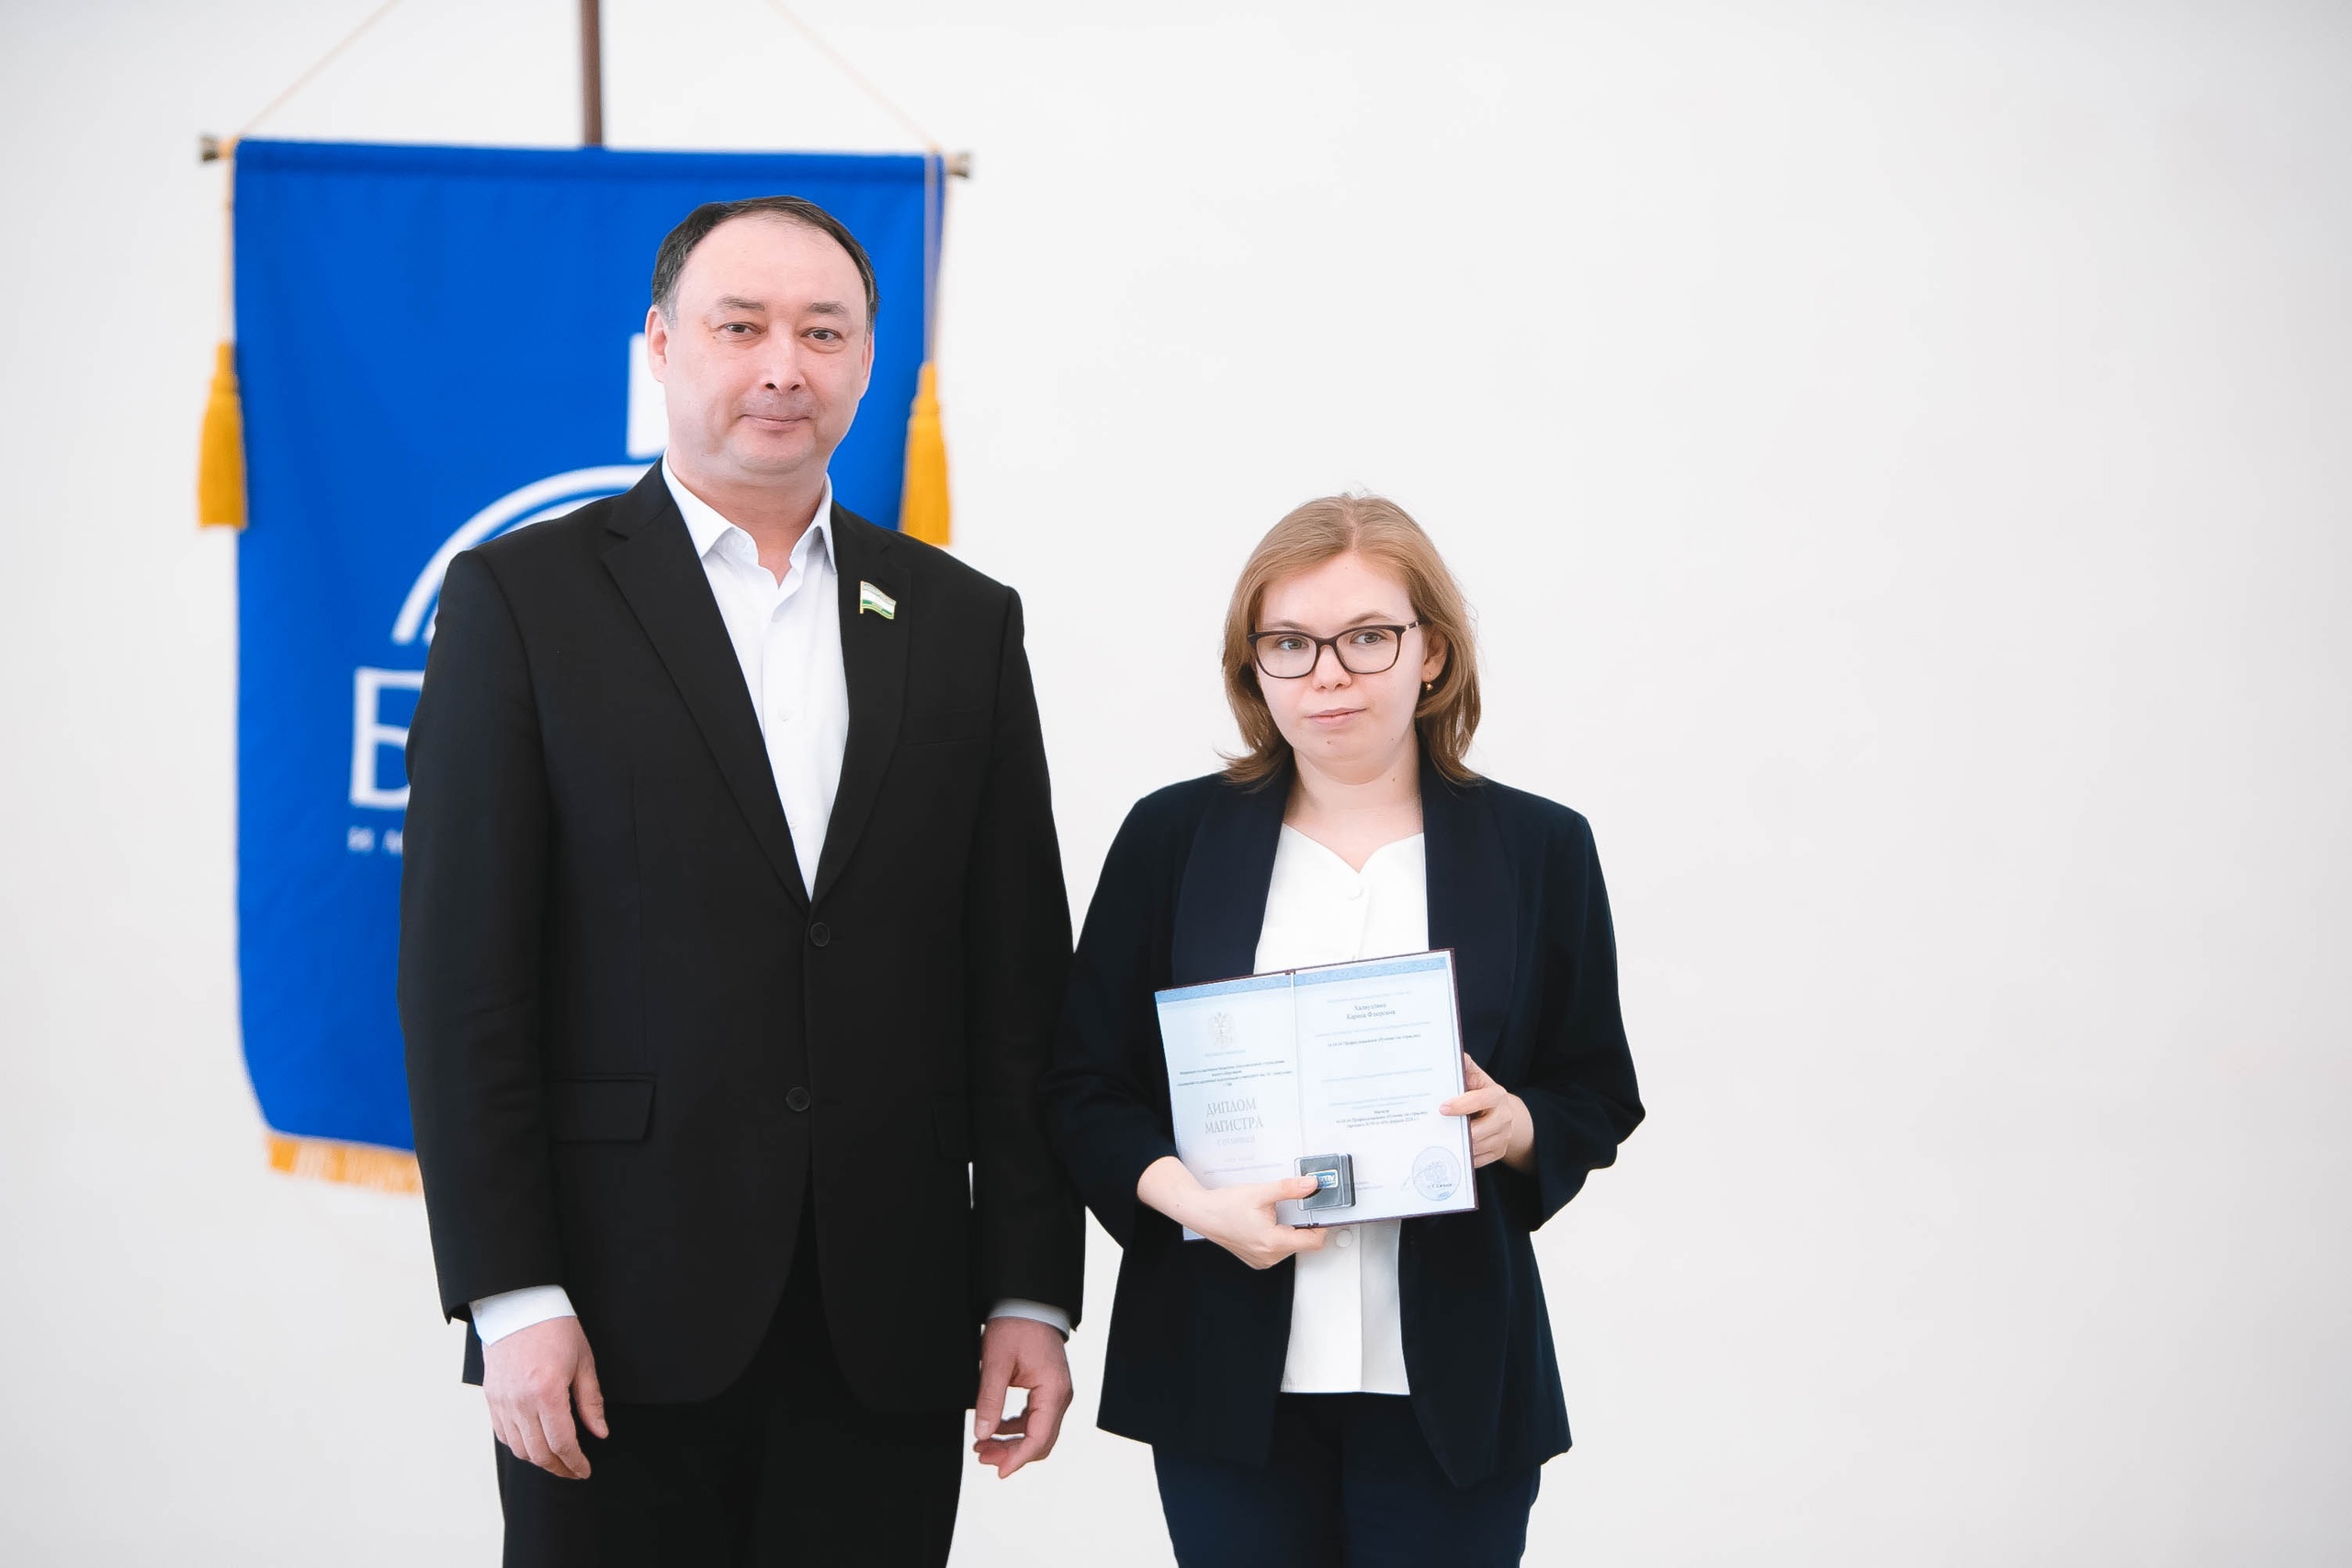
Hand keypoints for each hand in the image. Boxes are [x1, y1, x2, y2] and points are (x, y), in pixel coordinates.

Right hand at [482, 1315, 607, 1479]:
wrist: (518, 1306)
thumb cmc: (555, 1328)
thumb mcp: (583, 1362)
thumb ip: (590, 1402)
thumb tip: (599, 1433)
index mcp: (547, 1393)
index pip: (562, 1443)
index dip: (574, 1463)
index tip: (584, 1471)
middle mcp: (520, 1402)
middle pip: (538, 1453)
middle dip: (559, 1468)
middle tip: (574, 1470)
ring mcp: (502, 1402)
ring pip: (519, 1448)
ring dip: (539, 1460)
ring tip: (557, 1460)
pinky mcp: (491, 1398)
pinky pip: (503, 1434)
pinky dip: (519, 1446)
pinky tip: (534, 1443)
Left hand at [973, 1316, 1072, 1478]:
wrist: (1028, 1302)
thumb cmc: (1016, 1326)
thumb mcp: (996, 1362)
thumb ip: (989, 1400)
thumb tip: (982, 1435)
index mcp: (1054, 1391)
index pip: (1039, 1438)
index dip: (1018, 1459)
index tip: (999, 1471)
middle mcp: (1061, 1396)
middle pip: (1041, 1440)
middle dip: (1012, 1454)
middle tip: (981, 1456)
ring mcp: (1056, 1393)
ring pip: (1038, 1432)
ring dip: (1012, 1443)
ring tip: (983, 1446)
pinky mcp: (1048, 1390)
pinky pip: (1035, 1419)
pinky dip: (1015, 1429)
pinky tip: (994, 1428)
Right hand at [1136, 1156, 1329, 1270]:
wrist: (1201, 1213)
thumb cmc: (1224, 1205)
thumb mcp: (1260, 1192)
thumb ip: (1288, 1189)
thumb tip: (1311, 1185)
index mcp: (1273, 1242)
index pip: (1314, 1241)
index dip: (1322, 1225)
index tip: (1322, 1210)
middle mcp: (1269, 1256)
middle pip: (1304, 1243)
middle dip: (1305, 1224)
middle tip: (1299, 1205)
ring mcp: (1263, 1260)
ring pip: (1292, 1245)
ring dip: (1291, 1229)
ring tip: (1277, 1212)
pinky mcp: (1257, 1258)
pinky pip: (1279, 1249)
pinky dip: (1280, 1234)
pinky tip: (1268, 1221)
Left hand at [1442, 1054, 1535, 1172]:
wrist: (1501, 1111)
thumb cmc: (1480, 1091)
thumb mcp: (1475, 1076)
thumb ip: (1465, 1065)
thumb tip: (1456, 1054)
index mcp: (1497, 1095)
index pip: (1481, 1100)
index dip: (1462, 1105)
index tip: (1442, 1108)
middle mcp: (1504, 1117)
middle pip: (1479, 1131)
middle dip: (1457, 1131)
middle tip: (1437, 1130)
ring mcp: (1503, 1136)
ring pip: (1477, 1147)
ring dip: (1457, 1145)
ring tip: (1439, 1140)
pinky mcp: (1499, 1151)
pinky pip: (1478, 1160)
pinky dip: (1462, 1157)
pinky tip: (1449, 1150)